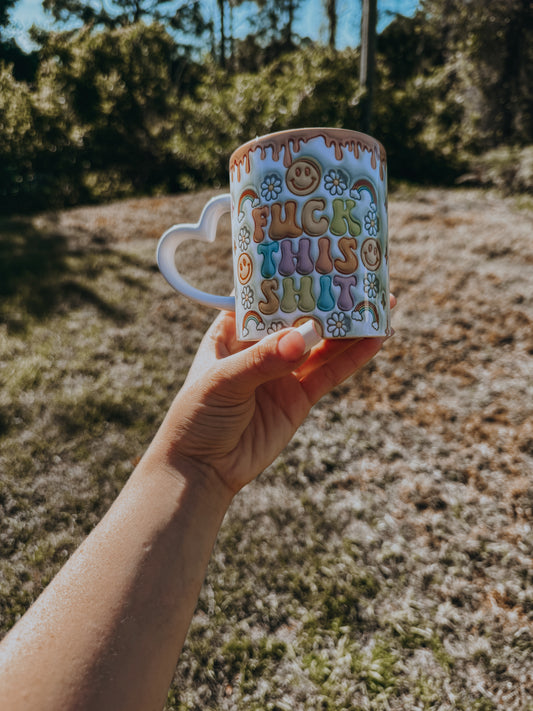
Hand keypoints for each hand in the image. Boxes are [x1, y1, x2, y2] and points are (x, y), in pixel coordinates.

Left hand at [156, 297, 394, 495]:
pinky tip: (376, 339)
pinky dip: (353, 357)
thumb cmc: (197, 418)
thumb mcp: (223, 382)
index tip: (320, 255)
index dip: (293, 277)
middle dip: (329, 299)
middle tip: (361, 275)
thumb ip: (263, 360)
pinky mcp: (299, 399)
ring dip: (350, 326)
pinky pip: (330, 373)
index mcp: (233, 330)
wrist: (201, 471)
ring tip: (381, 303)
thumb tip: (303, 338)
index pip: (267, 295)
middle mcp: (261, 347)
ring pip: (322, 343)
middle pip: (301, 316)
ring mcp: (283, 372)